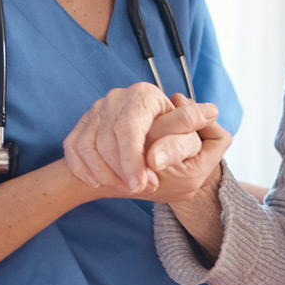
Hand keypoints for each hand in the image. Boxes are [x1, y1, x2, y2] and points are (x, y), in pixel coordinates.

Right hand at [63, 83, 227, 197]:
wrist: (145, 148)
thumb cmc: (171, 139)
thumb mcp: (187, 133)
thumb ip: (194, 126)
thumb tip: (211, 112)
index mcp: (144, 95)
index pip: (129, 128)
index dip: (133, 159)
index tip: (143, 184)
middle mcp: (116, 98)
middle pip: (106, 139)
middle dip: (121, 170)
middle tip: (139, 189)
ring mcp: (95, 111)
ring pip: (88, 146)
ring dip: (105, 174)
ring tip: (127, 188)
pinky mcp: (81, 125)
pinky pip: (73, 150)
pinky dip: (83, 170)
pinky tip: (99, 184)